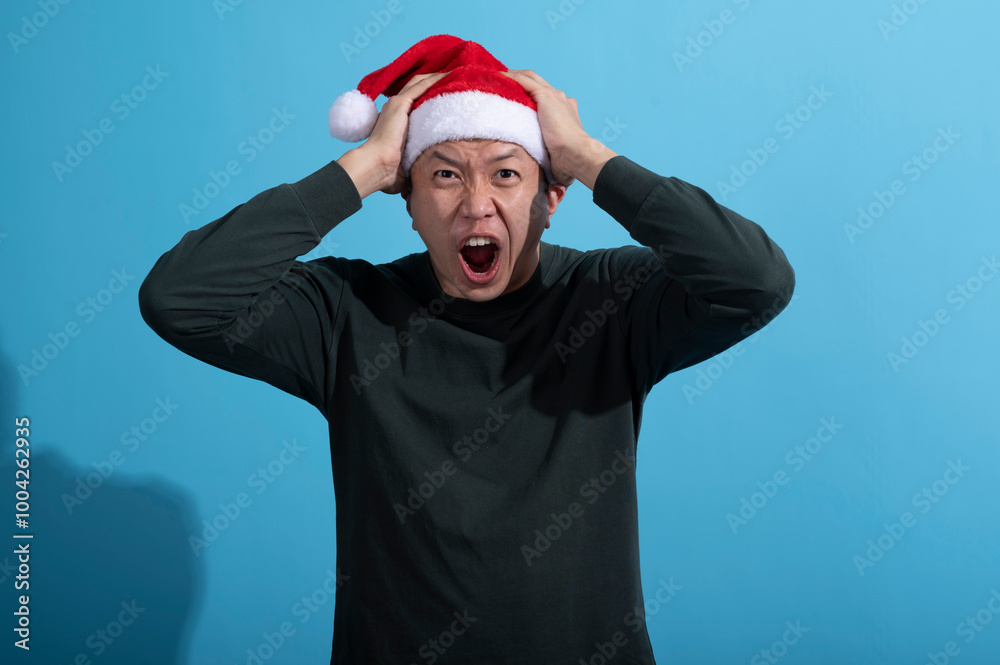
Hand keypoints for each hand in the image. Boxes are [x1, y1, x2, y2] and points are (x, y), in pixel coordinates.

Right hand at [337, 71, 447, 197]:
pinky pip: (421, 85)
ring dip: (438, 77)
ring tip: (456, 73)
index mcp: (395, 122)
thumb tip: (418, 184)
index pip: (415, 104)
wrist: (375, 167)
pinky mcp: (400, 104)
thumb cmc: (386, 173)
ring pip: (420, 83)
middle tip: (455, 79)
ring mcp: (396, 105)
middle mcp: (395, 110)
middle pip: (418, 89)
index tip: (448, 98)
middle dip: (436, 83)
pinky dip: (435, 79)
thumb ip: (412, 167)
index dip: (431, 98)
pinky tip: (450, 75)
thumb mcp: (404, 167)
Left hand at [502, 69, 617, 189]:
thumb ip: (552, 162)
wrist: (578, 156)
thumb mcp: (557, 160)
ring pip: (529, 78)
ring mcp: (554, 96)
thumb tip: (553, 188)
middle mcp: (561, 99)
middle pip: (535, 83)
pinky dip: (510, 78)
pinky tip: (496, 78)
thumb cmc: (571, 164)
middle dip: (518, 82)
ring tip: (493, 79)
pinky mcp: (546, 96)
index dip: (528, 96)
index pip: (543, 97)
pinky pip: (524, 80)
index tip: (513, 100)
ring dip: (512, 77)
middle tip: (499, 85)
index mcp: (566, 111)